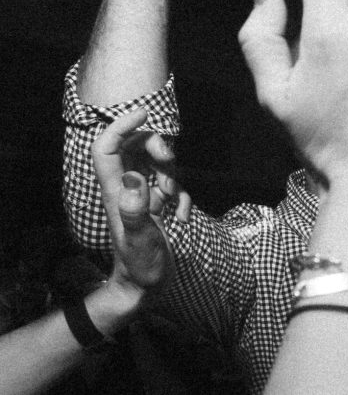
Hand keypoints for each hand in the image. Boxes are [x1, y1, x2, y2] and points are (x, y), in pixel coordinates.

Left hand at [91, 110, 188, 300]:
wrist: (145, 289)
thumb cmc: (140, 267)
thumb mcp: (139, 241)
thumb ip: (134, 212)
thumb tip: (135, 180)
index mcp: (116, 192)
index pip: (108, 148)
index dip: (121, 126)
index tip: (144, 114)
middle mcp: (127, 189)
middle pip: (136, 147)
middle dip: (157, 147)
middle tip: (168, 163)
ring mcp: (143, 196)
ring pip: (157, 164)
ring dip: (172, 174)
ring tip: (172, 201)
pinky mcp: (158, 206)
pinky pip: (173, 186)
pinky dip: (182, 197)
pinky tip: (181, 218)